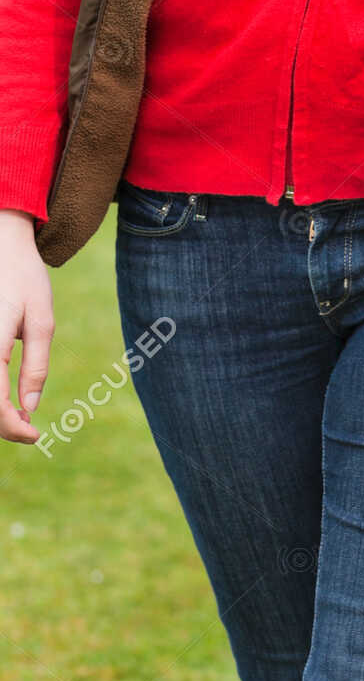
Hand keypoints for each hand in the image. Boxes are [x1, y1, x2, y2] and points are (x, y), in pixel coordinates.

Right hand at [0, 209, 53, 444]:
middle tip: (30, 429)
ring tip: (20, 414)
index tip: (36, 436)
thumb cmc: (25, 279)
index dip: (12, 428)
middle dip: (2, 424)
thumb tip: (30, 408)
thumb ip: (36, 365)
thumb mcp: (42, 320)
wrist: (1, 244)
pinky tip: (6, 398)